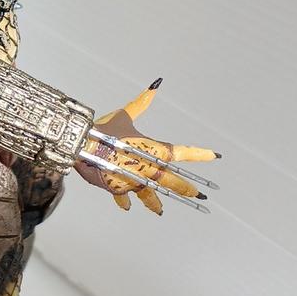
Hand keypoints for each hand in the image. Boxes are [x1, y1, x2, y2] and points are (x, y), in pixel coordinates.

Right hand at [74, 79, 219, 213]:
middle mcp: (146, 168)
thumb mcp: (124, 115)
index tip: (214, 156)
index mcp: (152, 150)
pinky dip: (124, 199)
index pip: (181, 152)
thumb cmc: (104, 129)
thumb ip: (141, 102)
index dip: (199, 154)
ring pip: (148, 194)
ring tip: (160, 211)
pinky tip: (127, 207)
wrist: (82, 146)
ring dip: (154, 203)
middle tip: (199, 194)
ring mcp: (132, 180)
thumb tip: (156, 83)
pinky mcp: (117, 186)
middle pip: (171, 181)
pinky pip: (122, 195)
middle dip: (185, 188)